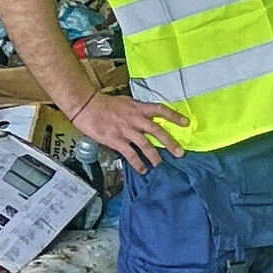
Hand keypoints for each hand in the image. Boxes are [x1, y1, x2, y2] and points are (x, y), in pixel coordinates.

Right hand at [67, 91, 184, 172]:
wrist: (86, 105)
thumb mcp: (126, 102)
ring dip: (154, 156)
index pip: (160, 110)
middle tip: (180, 153)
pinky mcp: (115, 140)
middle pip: (157, 131)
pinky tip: (142, 170)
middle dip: (170, 142)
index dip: (174, 116)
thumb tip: (147, 118)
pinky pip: (129, 154)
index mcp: (138, 108)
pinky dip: (137, 163)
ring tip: (160, 165)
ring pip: (145, 145)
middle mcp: (135, 119)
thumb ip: (137, 111)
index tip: (186, 123)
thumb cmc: (105, 104)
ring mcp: (126, 130)